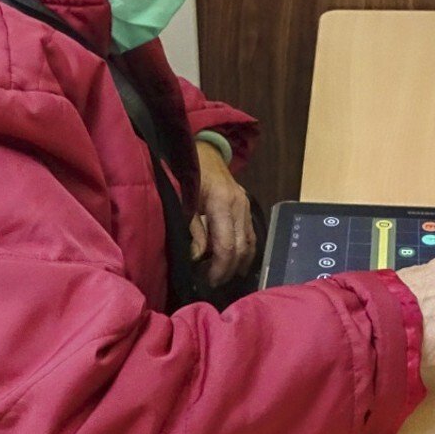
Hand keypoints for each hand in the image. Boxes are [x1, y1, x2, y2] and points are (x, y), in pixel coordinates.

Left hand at [189, 140, 255, 286]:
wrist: (203, 150)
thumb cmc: (188, 173)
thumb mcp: (184, 200)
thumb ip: (193, 229)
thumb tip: (198, 258)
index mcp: (223, 203)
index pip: (227, 246)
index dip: (219, 268)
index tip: (208, 281)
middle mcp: (240, 206)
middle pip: (242, 248)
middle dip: (229, 270)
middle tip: (213, 283)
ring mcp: (246, 205)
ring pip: (250, 243)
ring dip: (238, 263)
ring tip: (223, 276)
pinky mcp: (246, 206)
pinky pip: (250, 234)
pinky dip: (244, 251)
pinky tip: (234, 262)